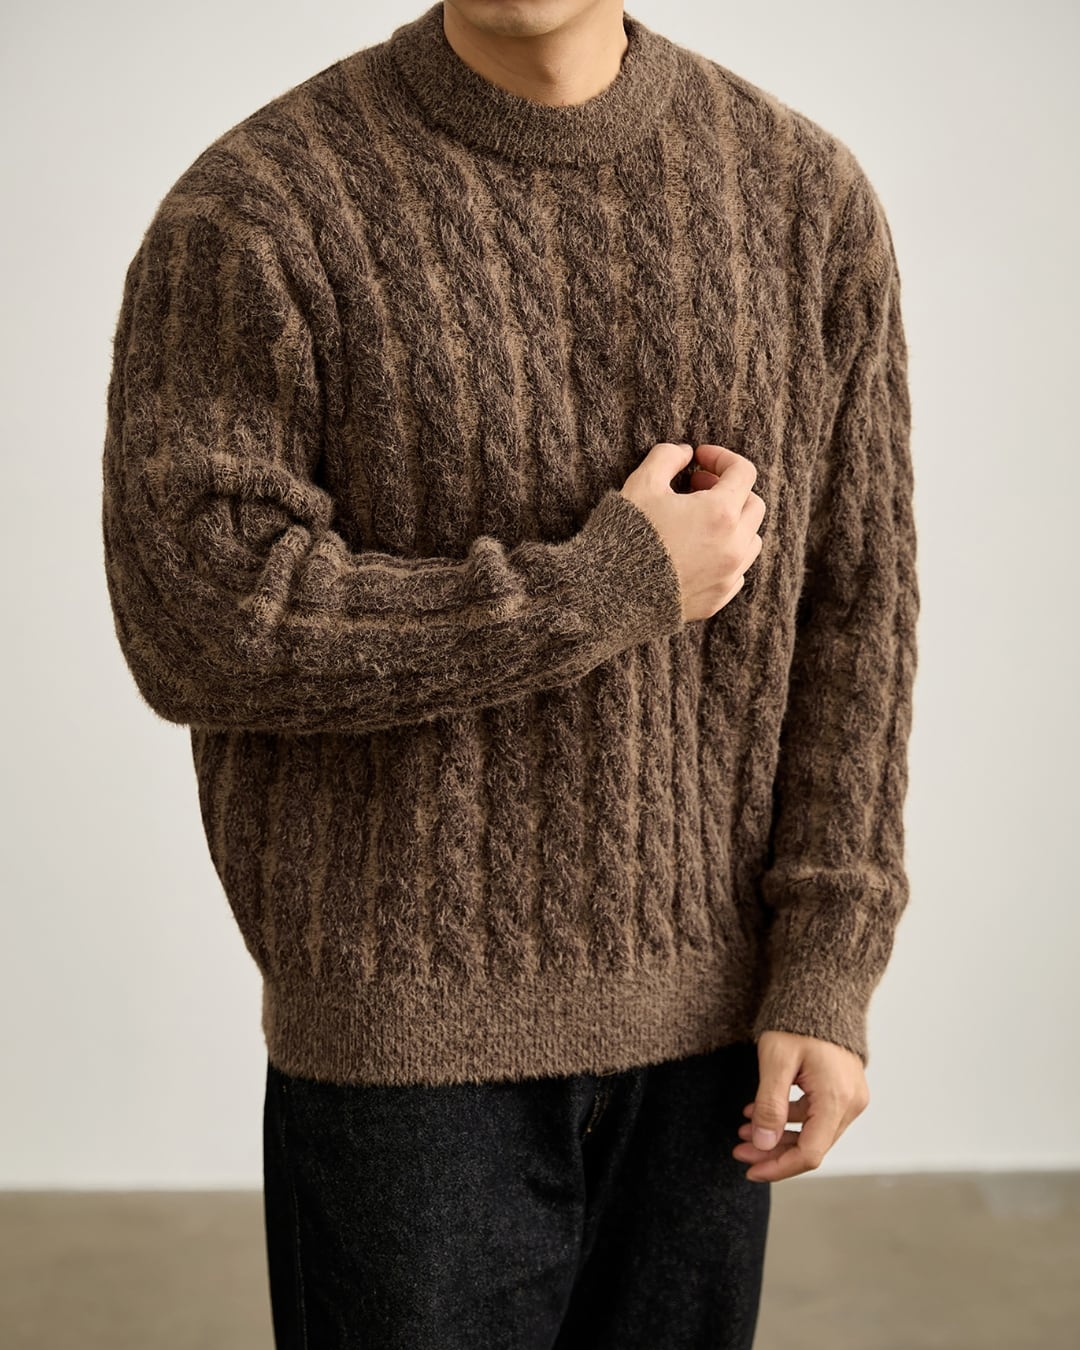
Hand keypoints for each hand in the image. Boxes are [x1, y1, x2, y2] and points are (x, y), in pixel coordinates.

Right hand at [618, 441, 764, 622]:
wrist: (612, 594)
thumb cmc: (626, 536)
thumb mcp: (642, 484)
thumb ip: (666, 457)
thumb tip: (684, 452)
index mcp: (720, 513)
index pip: (743, 472)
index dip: (721, 457)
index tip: (699, 458)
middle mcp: (733, 545)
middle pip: (754, 505)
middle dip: (730, 489)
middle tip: (698, 486)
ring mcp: (728, 575)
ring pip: (752, 540)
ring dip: (734, 523)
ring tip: (701, 519)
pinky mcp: (718, 598)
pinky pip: (737, 570)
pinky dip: (726, 554)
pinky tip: (698, 549)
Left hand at [733, 1030, 869, 1181]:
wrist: (821, 990)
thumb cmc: (797, 1020)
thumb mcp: (776, 1061)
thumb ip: (770, 1105)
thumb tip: (763, 1145)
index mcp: (836, 1099)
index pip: (810, 1153)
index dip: (778, 1167)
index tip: (750, 1170)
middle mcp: (851, 1103)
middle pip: (811, 1146)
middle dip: (773, 1151)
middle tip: (738, 1149)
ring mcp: (850, 1096)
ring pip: (813, 1133)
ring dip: (778, 1135)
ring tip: (744, 1128)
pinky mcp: (844, 1089)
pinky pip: (817, 1116)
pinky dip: (789, 1118)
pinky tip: (760, 1110)